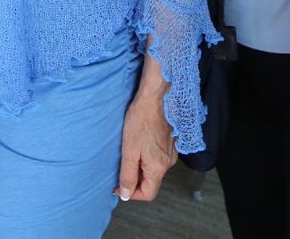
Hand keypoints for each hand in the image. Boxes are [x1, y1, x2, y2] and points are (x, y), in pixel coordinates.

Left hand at [115, 81, 174, 201]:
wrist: (157, 96)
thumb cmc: (142, 119)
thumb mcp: (129, 150)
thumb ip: (128, 174)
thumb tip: (126, 194)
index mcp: (158, 168)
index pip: (148, 194)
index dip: (131, 193)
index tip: (118, 185)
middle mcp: (168, 163)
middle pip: (151, 182)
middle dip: (134, 179)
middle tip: (120, 166)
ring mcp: (171, 152)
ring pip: (153, 169)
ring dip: (140, 166)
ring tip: (128, 151)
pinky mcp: (170, 142)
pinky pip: (158, 157)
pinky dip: (146, 155)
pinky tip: (138, 142)